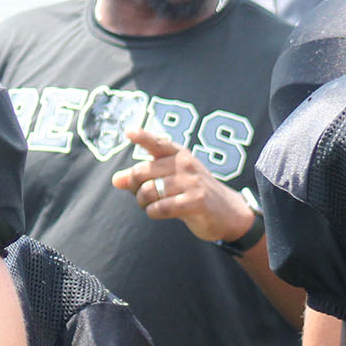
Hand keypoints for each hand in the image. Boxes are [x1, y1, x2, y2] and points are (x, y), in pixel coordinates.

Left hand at [110, 128, 253, 244]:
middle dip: (134, 187)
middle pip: (142, 172)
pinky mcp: (195, 202)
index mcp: (179, 154)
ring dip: (142, 202)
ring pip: (149, 191)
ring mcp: (191, 182)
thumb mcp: (171, 179)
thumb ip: (144, 177)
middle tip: (140, 196)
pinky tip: (157, 212)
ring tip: (149, 206)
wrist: (230, 213)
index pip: (157, 142)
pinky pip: (160, 208)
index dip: (142, 137)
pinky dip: (152, 212)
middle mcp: (185, 164)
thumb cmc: (194, 193)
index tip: (129, 132)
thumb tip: (116, 180)